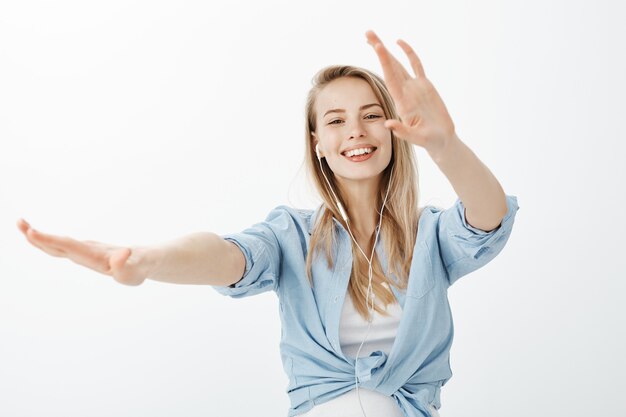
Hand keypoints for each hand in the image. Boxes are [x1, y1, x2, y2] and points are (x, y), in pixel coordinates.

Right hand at [17, 218, 149, 285]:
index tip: (33, 232)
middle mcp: (87, 250)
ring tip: (22, 225)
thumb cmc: (139, 268)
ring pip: (59, 244)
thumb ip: (128, 265)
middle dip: (40, 236)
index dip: (51, 240)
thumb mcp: (137, 272)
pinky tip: (35, 238)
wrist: (144, 259)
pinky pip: (62, 247)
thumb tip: (124, 253)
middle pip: (60, 242)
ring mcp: (85, 250)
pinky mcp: (84, 252)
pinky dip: (47, 242)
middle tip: (20, 223)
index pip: (70, 246)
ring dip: (40, 237)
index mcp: (95, 255)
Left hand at [365, 30, 457, 156]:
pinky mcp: (424, 85)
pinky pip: (415, 65)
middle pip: (390, 66)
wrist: (440, 140)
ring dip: (387, 51)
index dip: (384, 61)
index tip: (376, 46)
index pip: (390, 77)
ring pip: (398, 64)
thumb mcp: (417, 138)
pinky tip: (399, 42)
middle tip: (368, 32)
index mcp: (402, 102)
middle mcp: (405, 92)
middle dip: (379, 49)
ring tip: (374, 37)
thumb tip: (388, 123)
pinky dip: (408, 53)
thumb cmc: (430, 141)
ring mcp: (414, 87)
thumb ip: (403, 131)